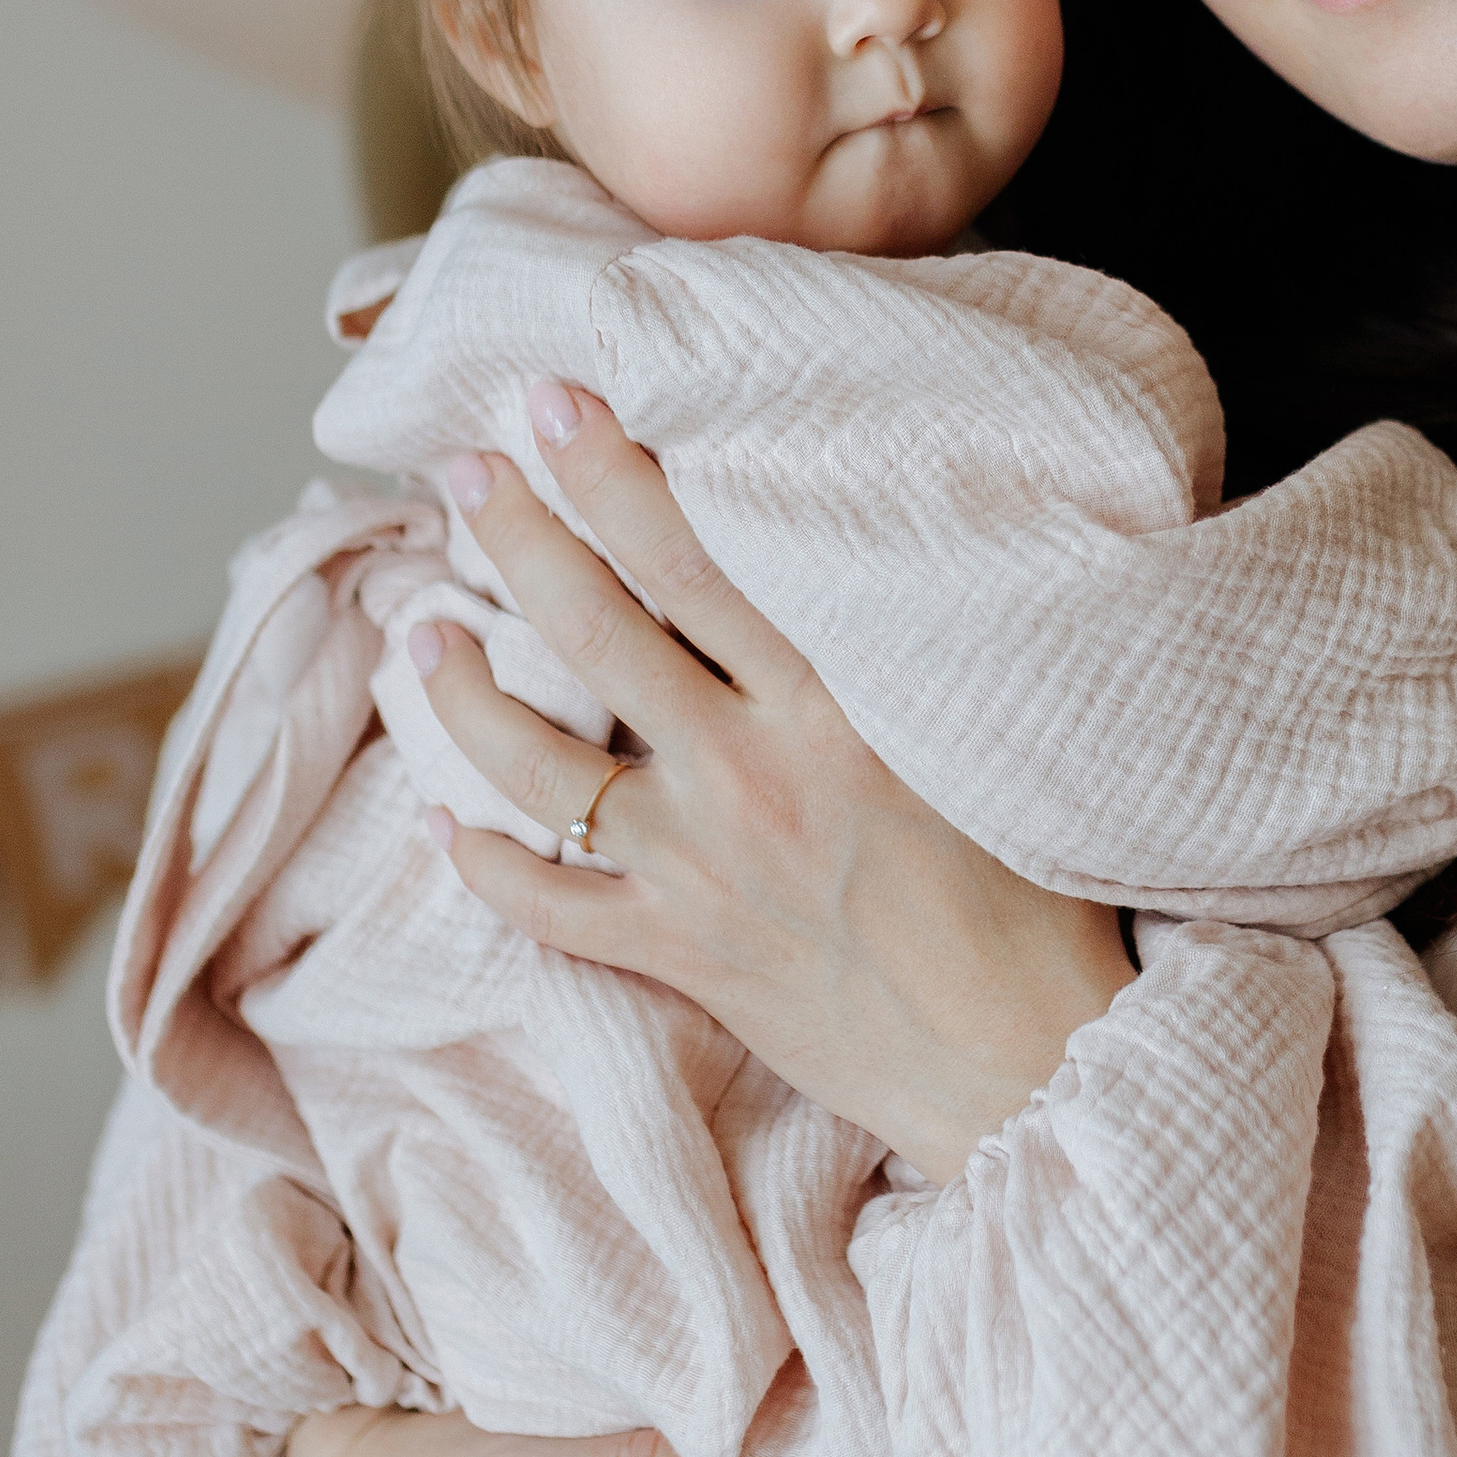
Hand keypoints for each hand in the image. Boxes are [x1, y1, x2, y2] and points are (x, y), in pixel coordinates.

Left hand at [410, 383, 1135, 1176]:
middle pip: (597, 631)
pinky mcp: (681, 953)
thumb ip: (904, 650)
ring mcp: (701, 868)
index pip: (697, 560)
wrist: (1028, 1057)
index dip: (615, 472)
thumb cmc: (1039, 896)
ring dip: (460, 690)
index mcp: (834, 704)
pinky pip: (548, 906)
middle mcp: (750, 773)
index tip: (557, 398)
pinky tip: (443, 822)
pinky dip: (484, 865)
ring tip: (417, 628)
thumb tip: (860, 548)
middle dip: (518, 536)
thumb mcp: (987, 734)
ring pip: (538, 764)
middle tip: (463, 466)